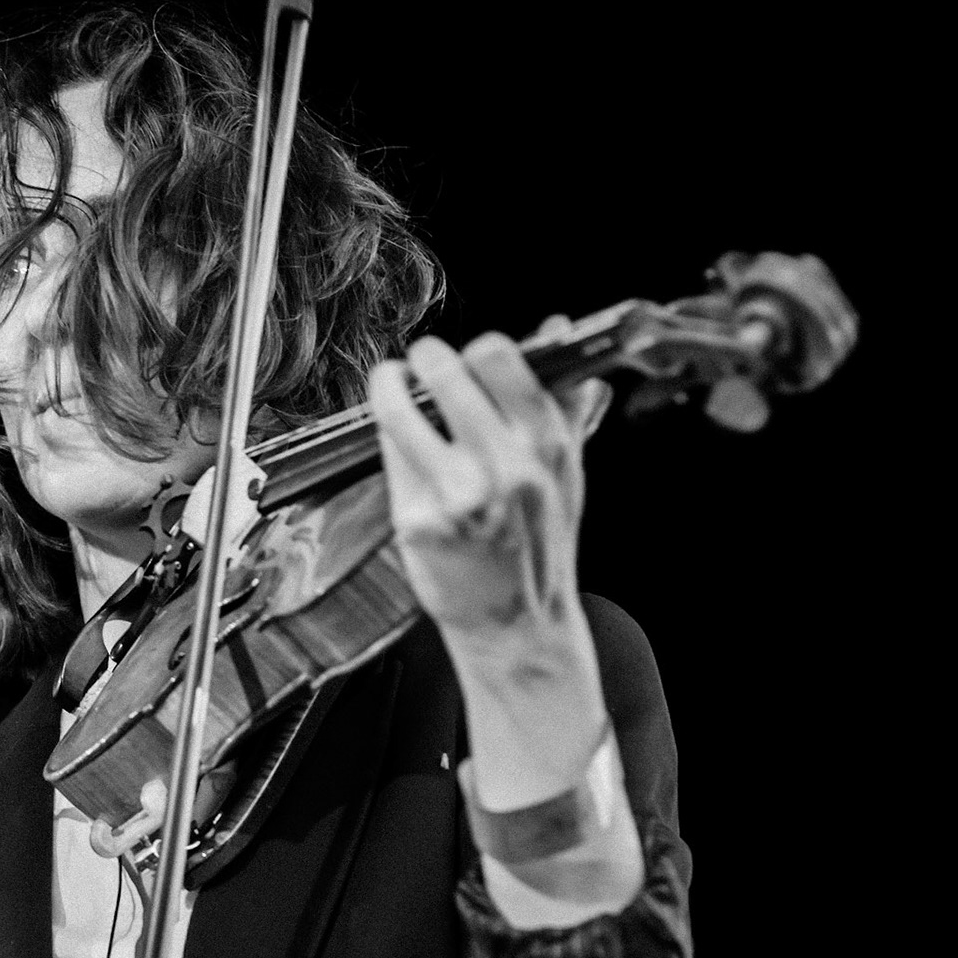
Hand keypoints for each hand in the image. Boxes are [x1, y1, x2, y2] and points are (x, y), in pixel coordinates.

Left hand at [366, 323, 611, 811]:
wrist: (517, 626)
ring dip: (390, 388)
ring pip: (402, 410)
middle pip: (446, 370)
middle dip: (426, 359)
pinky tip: (400, 447)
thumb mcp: (568, 472)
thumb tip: (559, 331)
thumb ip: (563, 402)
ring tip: (392, 386)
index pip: (499, 356)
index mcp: (546, 444)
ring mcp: (458, 494)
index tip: (466, 357)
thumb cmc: (538, 546)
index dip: (475, 349)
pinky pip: (391, 459)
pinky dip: (391, 443)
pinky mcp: (419, 521)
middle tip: (419, 365)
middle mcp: (504, 465)